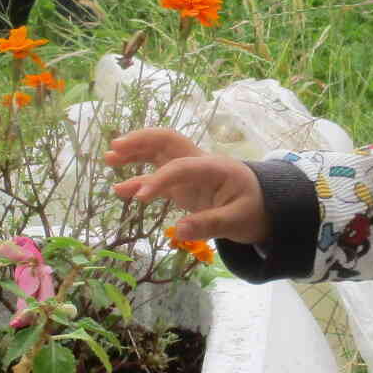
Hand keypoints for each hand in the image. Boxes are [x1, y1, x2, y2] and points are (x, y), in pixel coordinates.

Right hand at [107, 130, 271, 244]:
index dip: (158, 180)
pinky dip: (139, 179)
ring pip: (159, 153)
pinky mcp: (183, 184)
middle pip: (167, 141)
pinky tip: (119, 189)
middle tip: (115, 147)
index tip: (139, 198)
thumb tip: (178, 231)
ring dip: (135, 153)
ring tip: (108, 158)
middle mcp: (198, 163)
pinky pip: (158, 175)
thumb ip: (209, 224)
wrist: (264, 208)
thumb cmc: (253, 210)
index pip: (180, 167)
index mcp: (214, 167)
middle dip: (141, 141)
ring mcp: (189, 172)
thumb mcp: (238, 221)